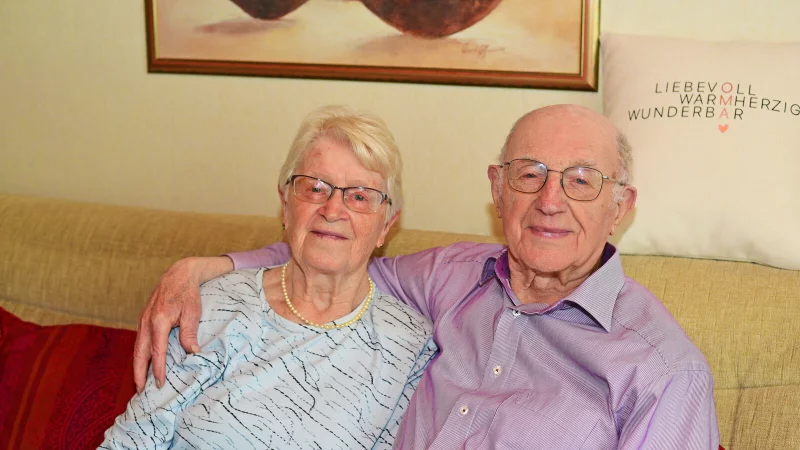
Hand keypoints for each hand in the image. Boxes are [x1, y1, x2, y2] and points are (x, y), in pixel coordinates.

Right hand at [133, 256, 232, 391]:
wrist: (178, 274)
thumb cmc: (188, 293)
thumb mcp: (193, 313)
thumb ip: (189, 333)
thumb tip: (193, 353)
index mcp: (159, 320)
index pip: (157, 350)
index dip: (157, 368)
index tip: (159, 383)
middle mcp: (147, 321)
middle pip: (139, 353)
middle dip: (139, 373)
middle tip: (139, 391)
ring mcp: (143, 320)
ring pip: (137, 348)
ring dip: (137, 365)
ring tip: (139, 383)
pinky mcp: (144, 319)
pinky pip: (139, 341)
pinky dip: (139, 354)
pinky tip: (143, 363)